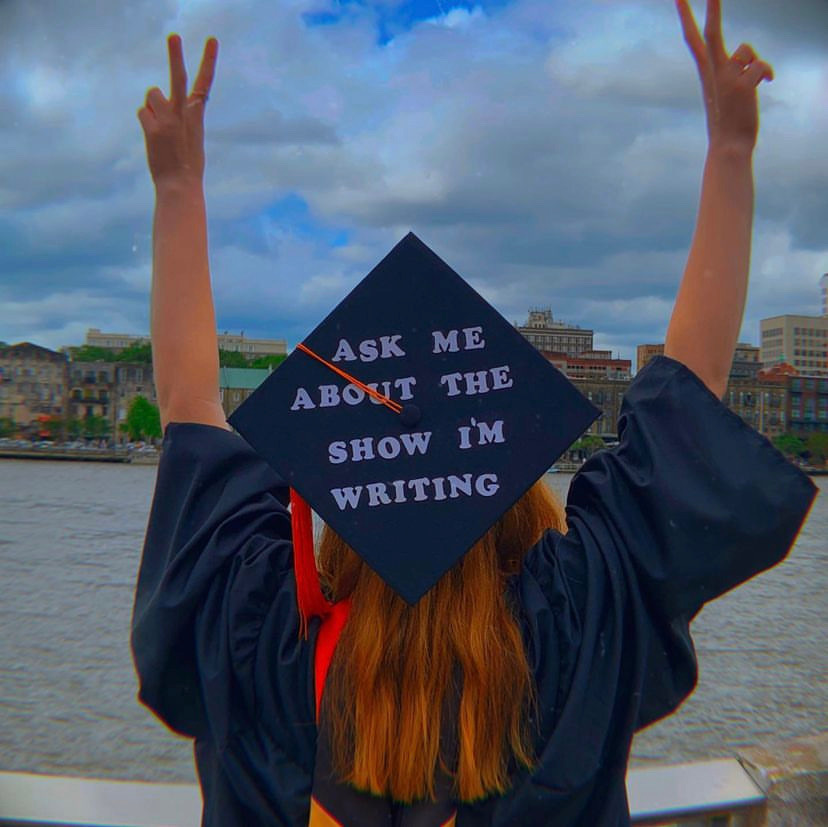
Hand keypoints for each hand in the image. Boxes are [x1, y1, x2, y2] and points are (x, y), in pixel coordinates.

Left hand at [138, 35, 217, 187]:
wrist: (180, 185)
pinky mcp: (154, 127)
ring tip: (160, 129)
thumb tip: (153, 96)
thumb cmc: (186, 164)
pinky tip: (154, 138)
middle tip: (174, 36)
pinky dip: (146, 122)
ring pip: (152, 95)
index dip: (208, 61)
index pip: (205, 84)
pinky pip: (143, 112)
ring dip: (152, 107)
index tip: (212, 41)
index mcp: (197, 116)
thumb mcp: (190, 137)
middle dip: (176, 55)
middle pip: (179, 78)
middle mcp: (184, 114)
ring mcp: (169, 120)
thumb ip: (178, 114)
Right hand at [676, 0, 772, 153]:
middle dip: (711, 8)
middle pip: (710, 33)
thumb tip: (751, 60)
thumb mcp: (730, 90)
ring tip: (753, 85)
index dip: (687, 16)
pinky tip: (766, 86)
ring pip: (747, 50)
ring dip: (756, 64)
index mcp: (706, 73)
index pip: (694, 40)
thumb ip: (737, 70)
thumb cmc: (730, 121)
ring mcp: (726, 79)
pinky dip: (768, 74)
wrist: (729, 148)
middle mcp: (713, 73)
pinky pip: (762, 66)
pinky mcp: (742, 86)